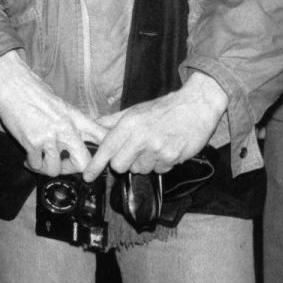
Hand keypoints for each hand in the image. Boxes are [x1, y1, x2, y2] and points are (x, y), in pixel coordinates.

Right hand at [0, 50, 107, 174]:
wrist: (11, 81)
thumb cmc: (33, 90)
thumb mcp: (61, 104)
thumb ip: (73, 122)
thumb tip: (81, 138)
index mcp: (76, 117)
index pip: (103, 136)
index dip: (109, 151)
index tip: (105, 160)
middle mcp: (66, 128)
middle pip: (84, 163)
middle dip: (73, 169)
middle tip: (64, 164)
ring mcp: (49, 136)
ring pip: (56, 169)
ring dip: (47, 168)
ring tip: (41, 160)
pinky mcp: (31, 142)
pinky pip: (37, 165)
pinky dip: (32, 164)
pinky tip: (29, 157)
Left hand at [83, 72, 226, 181]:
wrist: (195, 107)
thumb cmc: (162, 109)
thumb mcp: (135, 110)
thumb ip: (112, 121)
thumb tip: (93, 127)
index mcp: (129, 123)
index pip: (107, 148)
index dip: (96, 164)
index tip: (87, 175)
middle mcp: (141, 137)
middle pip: (119, 165)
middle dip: (123, 163)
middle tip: (132, 152)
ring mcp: (157, 149)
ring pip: (139, 170)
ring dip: (143, 163)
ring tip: (153, 147)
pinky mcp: (172, 158)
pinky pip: (158, 170)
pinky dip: (159, 164)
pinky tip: (165, 150)